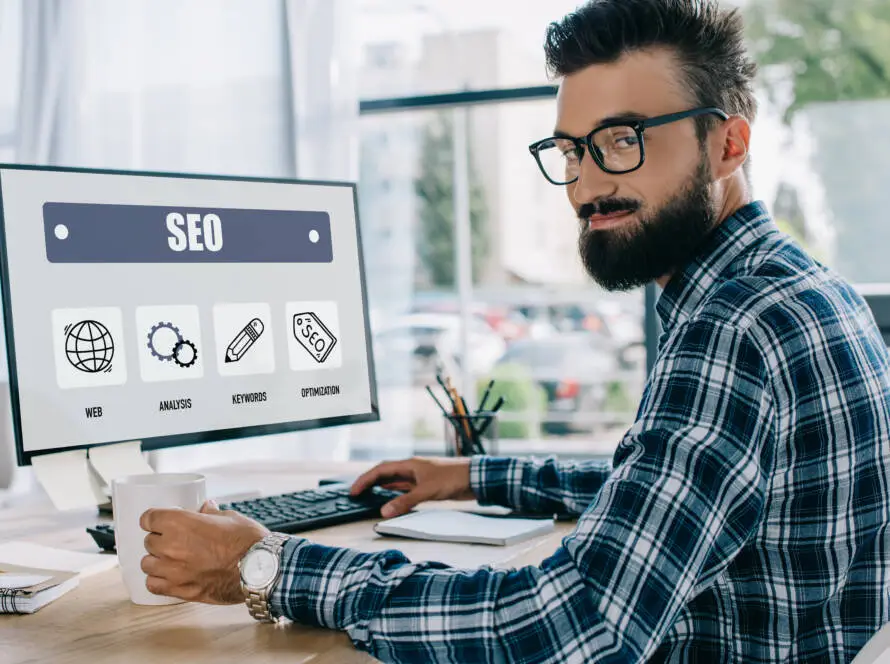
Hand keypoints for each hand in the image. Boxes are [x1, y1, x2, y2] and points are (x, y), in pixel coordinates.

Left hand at [140, 500, 268, 603]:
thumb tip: (206, 508)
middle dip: (160, 539)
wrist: (259, 569)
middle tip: (176, 540)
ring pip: (147, 564)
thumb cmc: (247, 542)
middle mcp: (171, 546)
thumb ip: (211, 514)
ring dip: (157, 560)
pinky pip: (153, 585)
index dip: (154, 519)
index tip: (159, 521)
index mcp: (180, 523)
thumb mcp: (230, 518)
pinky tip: (170, 576)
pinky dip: (158, 580)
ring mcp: (173, 570)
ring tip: (172, 559)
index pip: (148, 518)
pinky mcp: (180, 590)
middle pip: (148, 541)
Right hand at [350, 456, 473, 517]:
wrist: (474, 478)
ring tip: (368, 497)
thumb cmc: (453, 478)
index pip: (380, 470)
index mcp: (409, 465)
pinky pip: (405, 490)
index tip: (354, 490)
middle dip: (369, 483)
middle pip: (385, 474)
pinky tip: (392, 501)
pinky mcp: (427, 486)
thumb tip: (384, 511)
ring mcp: (419, 477)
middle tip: (356, 493)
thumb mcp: (426, 491)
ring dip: (382, 488)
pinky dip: (396, 495)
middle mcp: (412, 469)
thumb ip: (405, 502)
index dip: (365, 479)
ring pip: (395, 482)